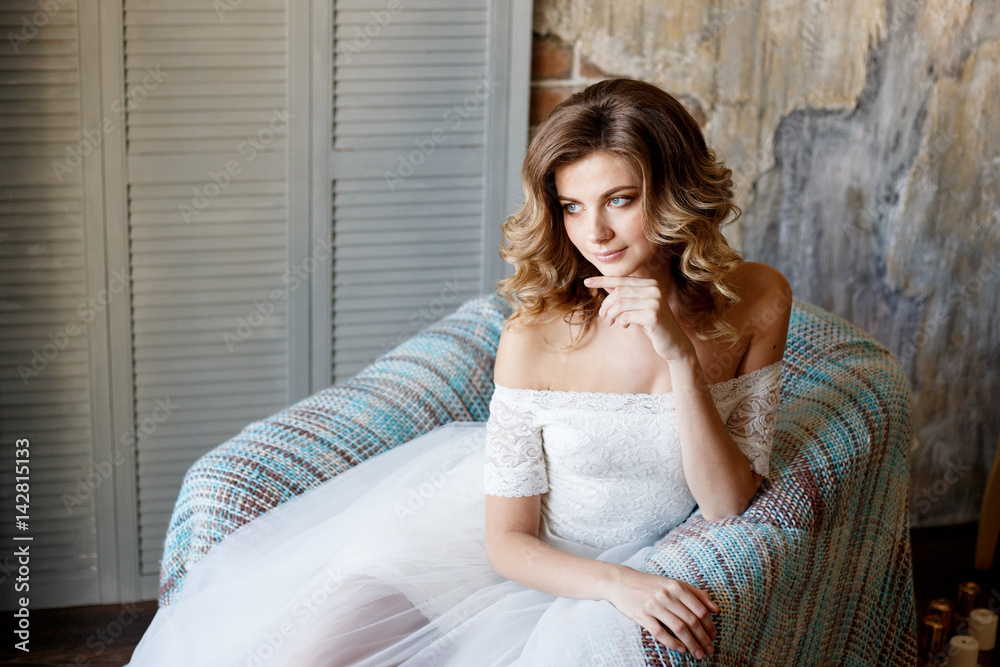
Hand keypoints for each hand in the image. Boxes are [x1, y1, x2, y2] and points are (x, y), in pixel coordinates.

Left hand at [584, 275, 694, 362]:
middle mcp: (655, 289)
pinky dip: (621, 322)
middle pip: (619, 292)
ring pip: (620, 304)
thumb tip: (605, 284)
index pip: (621, 279)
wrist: (674, 343)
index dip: (602, 280)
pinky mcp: (653, 316)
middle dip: (606, 305)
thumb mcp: (638, 307)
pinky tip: (626, 326)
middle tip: (603, 316)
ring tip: (610, 323)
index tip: (586, 282)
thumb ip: (625, 295)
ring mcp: (655, 301)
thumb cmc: (653, 324)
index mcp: (650, 284)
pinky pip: (626, 317)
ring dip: (610, 315)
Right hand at [603, 566, 719, 657]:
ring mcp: (653, 605)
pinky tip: (681, 649)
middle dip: (703, 638)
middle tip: (709, 650)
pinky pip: (660, 633)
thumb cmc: (650, 584)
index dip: (709, 625)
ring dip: (691, 644)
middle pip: (691, 620)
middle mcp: (666, 595)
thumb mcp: (673, 583)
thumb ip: (696, 593)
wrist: (621, 582)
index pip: (699, 609)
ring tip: (698, 654)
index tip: (713, 636)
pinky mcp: (641, 615)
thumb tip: (716, 609)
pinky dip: (673, 643)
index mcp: (676, 586)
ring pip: (679, 628)